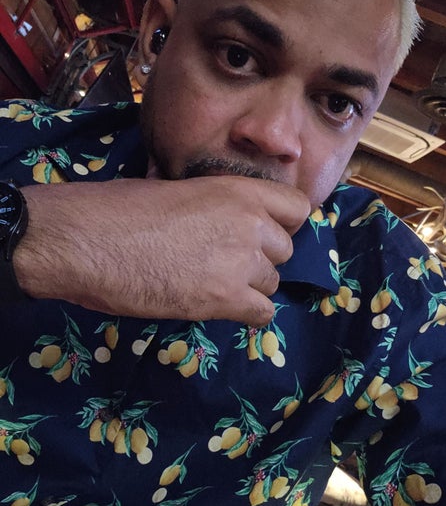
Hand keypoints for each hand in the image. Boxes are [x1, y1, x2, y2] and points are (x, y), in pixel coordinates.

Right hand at [15, 176, 309, 325]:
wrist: (87, 241)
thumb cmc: (116, 209)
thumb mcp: (174, 190)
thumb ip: (209, 206)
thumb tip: (211, 219)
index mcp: (237, 190)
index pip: (298, 208)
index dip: (283, 224)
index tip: (263, 234)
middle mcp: (250, 224)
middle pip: (284, 250)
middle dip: (261, 259)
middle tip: (226, 264)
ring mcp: (241, 263)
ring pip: (272, 283)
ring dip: (249, 288)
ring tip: (213, 287)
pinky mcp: (225, 300)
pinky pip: (262, 315)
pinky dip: (246, 315)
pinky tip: (219, 308)